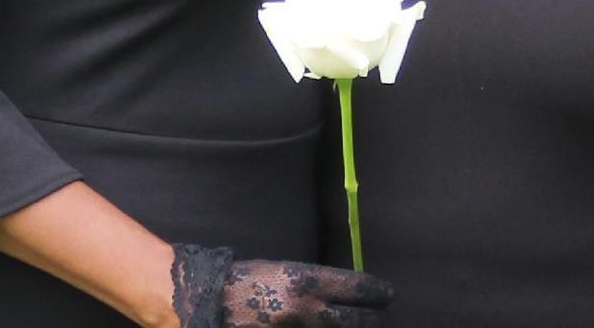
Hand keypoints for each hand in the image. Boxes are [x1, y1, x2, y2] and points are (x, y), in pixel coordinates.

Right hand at [172, 246, 393, 326]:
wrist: (205, 301)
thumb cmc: (245, 280)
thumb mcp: (282, 271)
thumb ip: (312, 284)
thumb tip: (343, 293)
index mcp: (303, 282)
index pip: (353, 288)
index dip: (376, 292)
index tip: (388, 294)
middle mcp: (303, 309)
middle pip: (353, 320)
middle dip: (373, 319)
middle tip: (384, 317)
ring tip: (365, 326)